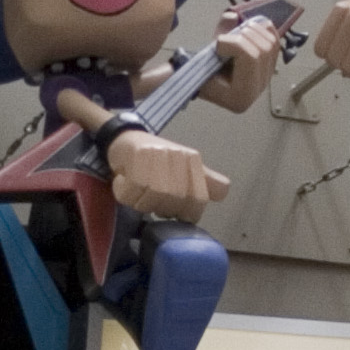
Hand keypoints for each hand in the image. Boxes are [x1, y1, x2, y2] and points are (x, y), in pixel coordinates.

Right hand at [105, 128, 227, 218]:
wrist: (124, 137)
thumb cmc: (155, 158)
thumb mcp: (183, 168)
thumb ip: (204, 182)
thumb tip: (225, 189)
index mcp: (193, 160)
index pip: (199, 199)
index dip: (186, 213)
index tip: (174, 210)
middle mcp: (179, 157)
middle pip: (174, 202)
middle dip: (160, 208)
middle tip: (150, 199)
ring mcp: (158, 156)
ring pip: (153, 199)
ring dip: (140, 202)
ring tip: (137, 192)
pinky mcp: (137, 157)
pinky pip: (132, 192)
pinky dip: (125, 194)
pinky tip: (124, 184)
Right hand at [205, 15, 283, 107]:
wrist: (207, 81)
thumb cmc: (202, 74)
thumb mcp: (203, 59)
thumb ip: (218, 37)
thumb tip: (232, 17)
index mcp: (240, 94)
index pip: (250, 58)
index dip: (233, 43)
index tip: (217, 45)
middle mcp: (259, 87)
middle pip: (262, 49)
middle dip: (242, 35)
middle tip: (226, 37)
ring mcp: (267, 76)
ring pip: (270, 43)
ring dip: (251, 31)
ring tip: (234, 34)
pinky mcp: (270, 65)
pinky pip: (275, 40)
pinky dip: (263, 28)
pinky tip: (248, 28)